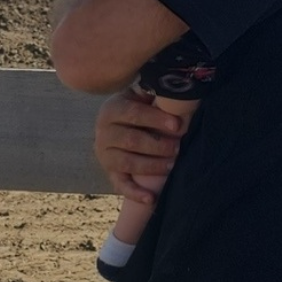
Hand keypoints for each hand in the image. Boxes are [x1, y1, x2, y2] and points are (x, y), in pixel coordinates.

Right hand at [94, 87, 185, 203]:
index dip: (156, 119)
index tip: (177, 125)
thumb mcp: (137, 97)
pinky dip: (135, 193)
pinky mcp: (109, 172)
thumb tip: (170, 83)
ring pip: (128, 163)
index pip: (134, 114)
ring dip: (152, 166)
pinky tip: (151, 198)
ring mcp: (104, 154)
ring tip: (172, 166)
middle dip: (157, 145)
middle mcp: (103, 132)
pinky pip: (121, 185)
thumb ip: (149, 92)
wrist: (113, 126)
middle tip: (178, 147)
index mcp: (111, 110)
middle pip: (131, 141)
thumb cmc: (134, 109)